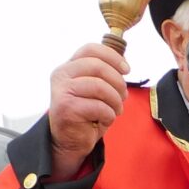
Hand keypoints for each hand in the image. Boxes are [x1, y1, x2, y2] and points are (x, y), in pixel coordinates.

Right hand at [47, 43, 128, 179]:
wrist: (71, 139)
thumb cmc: (87, 111)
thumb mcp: (95, 87)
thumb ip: (104, 73)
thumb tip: (124, 64)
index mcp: (69, 66)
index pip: (91, 49)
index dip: (113, 56)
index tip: (127, 70)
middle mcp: (61, 75)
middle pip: (98, 66)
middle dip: (118, 82)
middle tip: (123, 96)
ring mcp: (61, 91)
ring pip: (101, 87)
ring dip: (115, 101)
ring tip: (115, 110)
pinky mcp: (66, 108)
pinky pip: (99, 107)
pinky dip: (109, 115)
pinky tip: (104, 120)